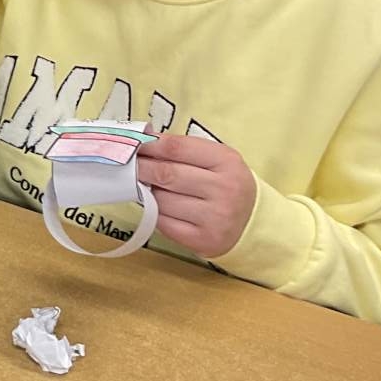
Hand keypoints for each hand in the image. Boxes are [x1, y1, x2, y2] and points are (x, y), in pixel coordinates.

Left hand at [136, 133, 256, 258]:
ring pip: (161, 200)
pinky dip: (154, 212)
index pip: (177, 148)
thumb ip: (184, 149)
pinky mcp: (202, 240)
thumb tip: (143, 140)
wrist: (252, 223)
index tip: (133, 144)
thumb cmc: (226, 184)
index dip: (149, 145)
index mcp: (227, 162)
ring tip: (147, 186)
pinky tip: (157, 206)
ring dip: (148, 192)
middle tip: (127, 165)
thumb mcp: (216, 159)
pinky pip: (163, 223)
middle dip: (141, 168)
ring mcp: (214, 217)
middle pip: (166, 174)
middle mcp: (224, 189)